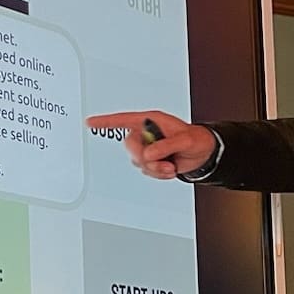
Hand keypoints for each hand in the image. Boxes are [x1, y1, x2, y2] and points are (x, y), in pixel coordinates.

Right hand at [87, 111, 215, 179]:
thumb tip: (150, 153)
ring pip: (138, 162)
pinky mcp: (151, 160)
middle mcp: (146, 133)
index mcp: (151, 121)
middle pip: (130, 146)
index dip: (106, 121)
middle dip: (145, 158)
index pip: (123, 120)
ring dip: (155, 168)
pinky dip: (158, 174)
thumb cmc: (196, 139)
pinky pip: (146, 170)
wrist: (203, 153)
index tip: (89, 122)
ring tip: (170, 165)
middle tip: (161, 162)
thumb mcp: (185, 139)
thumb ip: (167, 145)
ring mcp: (148, 148)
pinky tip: (169, 168)